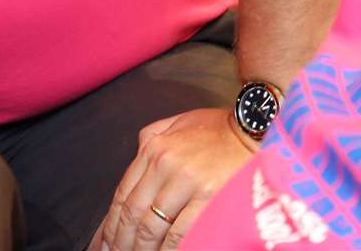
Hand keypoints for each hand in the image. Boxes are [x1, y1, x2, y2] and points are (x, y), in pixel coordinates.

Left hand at [91, 108, 256, 250]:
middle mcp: (165, 165)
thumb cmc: (220, 129)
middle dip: (121, 240)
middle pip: (133, 212)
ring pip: (152, 226)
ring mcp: (187, 183)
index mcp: (154, 148)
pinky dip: (168, 249)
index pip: (123, 193)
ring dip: (140, 248)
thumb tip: (134, 161)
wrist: (256, 129)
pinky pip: (180, 233)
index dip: (110, 222)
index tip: (104, 240)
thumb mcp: (177, 123)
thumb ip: (151, 139)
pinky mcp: (208, 200)